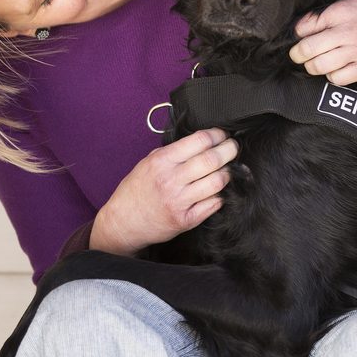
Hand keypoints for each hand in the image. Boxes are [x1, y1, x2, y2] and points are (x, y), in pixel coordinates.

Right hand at [90, 129, 238, 254]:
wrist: (123, 222)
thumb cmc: (135, 191)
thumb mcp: (147, 163)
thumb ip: (172, 152)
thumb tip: (201, 141)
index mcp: (162, 161)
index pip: (199, 141)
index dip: (217, 135)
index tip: (222, 135)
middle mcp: (171, 180)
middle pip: (212, 160)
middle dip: (229, 151)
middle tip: (233, 148)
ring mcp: (179, 201)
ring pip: (217, 182)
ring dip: (227, 174)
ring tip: (226, 170)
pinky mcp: (186, 220)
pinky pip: (213, 205)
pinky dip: (219, 196)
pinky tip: (217, 191)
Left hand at [288, 0, 356, 85]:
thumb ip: (332, 10)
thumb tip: (305, 25)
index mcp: (343, 11)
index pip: (306, 26)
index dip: (298, 34)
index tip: (300, 37)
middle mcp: (348, 31)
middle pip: (307, 48)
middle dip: (297, 54)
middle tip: (298, 55)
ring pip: (318, 66)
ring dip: (312, 67)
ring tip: (315, 63)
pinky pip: (336, 79)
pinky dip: (332, 76)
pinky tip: (336, 69)